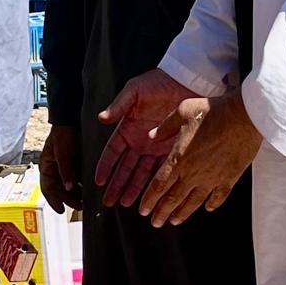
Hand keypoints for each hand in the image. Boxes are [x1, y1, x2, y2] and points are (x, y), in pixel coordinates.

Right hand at [38, 124, 80, 214]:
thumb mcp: (62, 152)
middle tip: (79, 207)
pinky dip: (84, 185)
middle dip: (68, 200)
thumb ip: (65, 170)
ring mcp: (66, 167)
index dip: (53, 201)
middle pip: (60, 190)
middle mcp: (55, 169)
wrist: (72, 119)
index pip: (47, 188)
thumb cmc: (63, 133)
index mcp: (46, 167)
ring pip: (70, 186)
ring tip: (86, 201)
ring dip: (77, 194)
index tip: (61, 210)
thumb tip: (68, 188)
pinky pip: (79, 178)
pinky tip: (91, 189)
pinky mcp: (76, 164)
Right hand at [95, 70, 194, 210]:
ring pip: (141, 172)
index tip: (98, 181)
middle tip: (109, 201)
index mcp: (128, 128)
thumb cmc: (159, 82)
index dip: (105, 166)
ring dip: (133, 188)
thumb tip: (101, 118)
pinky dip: (155, 182)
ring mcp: (155, 147)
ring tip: (126, 204)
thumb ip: (119, 105)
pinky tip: (150, 194)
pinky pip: (161, 169)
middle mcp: (140, 140)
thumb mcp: (135, 90)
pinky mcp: (172, 149)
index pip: (112, 152)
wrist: (187, 80)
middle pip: (125, 167)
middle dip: (117, 184)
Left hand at [139, 90, 261, 228]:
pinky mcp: (230, 177)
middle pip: (173, 198)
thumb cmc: (213, 111)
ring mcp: (212, 177)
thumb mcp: (182, 111)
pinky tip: (208, 208)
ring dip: (183, 213)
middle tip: (156, 223)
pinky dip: (212, 204)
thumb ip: (165, 126)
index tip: (143, 211)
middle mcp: (193, 173)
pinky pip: (219, 196)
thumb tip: (151, 136)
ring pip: (194, 201)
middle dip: (162, 213)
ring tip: (175, 221)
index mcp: (179, 158)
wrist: (244, 116)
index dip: (149, 200)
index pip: (158, 185)